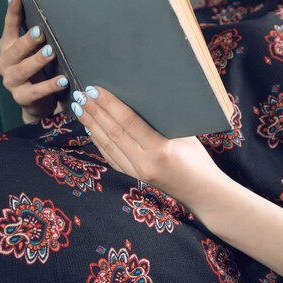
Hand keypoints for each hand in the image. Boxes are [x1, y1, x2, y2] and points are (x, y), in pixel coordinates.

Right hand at [0, 0, 68, 122]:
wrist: (36, 102)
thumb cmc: (38, 69)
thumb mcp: (34, 50)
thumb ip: (37, 35)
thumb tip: (51, 8)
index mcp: (7, 47)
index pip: (9, 26)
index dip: (12, 11)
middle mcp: (5, 63)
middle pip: (15, 50)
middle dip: (28, 40)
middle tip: (40, 32)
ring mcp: (11, 82)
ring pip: (23, 69)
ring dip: (38, 60)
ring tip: (51, 52)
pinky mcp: (21, 98)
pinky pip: (36, 91)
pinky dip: (50, 86)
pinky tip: (63, 81)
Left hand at [71, 85, 228, 213]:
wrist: (202, 193)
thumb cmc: (199, 160)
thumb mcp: (185, 136)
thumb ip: (162, 121)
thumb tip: (140, 99)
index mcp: (159, 149)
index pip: (127, 122)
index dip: (109, 104)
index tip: (95, 89)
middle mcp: (144, 162)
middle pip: (112, 132)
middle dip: (95, 111)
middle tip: (81, 94)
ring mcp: (136, 172)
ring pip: (107, 144)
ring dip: (91, 124)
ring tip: (80, 107)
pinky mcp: (132, 176)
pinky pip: (110, 156)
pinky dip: (98, 140)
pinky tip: (90, 128)